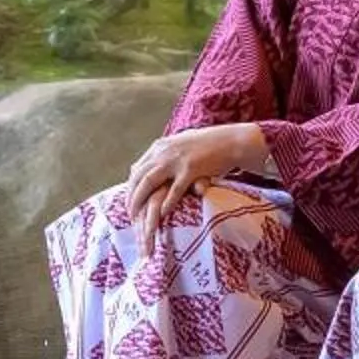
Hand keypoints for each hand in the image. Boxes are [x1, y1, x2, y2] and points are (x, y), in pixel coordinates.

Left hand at [126, 123, 265, 239]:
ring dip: (140, 200)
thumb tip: (144, 168)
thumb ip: (162, 156)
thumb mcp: (179, 146)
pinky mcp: (191, 169)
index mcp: (160, 147)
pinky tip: (162, 214)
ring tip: (137, 218)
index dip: (130, 187)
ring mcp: (176, 160)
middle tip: (128, 214)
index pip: (137, 169)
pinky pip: (174, 189)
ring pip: (149, 181)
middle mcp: (164, 152)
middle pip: (138, 176)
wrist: (230, 141)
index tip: (128, 201)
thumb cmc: (206, 147)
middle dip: (131, 197)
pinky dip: (167, 202)